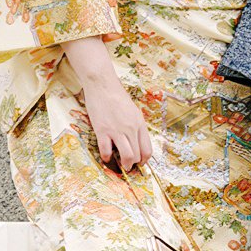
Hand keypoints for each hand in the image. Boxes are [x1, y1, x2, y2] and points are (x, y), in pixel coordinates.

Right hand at [65, 38, 150, 172]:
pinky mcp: (103, 130)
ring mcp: (117, 130)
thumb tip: (136, 141)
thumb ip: (136, 126)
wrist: (103, 85)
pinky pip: (106, 150)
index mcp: (140, 124)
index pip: (147, 149)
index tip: (140, 163)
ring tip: (121, 166)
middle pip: (138, 155)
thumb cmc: (117, 96)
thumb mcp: (133, 111)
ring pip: (127, 156)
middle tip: (129, 166)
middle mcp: (131, 129)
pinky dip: (107, 157)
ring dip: (124, 165)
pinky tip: (106, 156)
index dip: (145, 160)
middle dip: (134, 164)